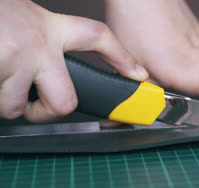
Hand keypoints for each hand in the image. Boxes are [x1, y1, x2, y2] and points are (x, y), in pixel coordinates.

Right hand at [0, 0, 147, 121]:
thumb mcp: (19, 17)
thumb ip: (39, 41)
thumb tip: (45, 72)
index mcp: (48, 26)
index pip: (98, 38)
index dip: (122, 57)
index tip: (139, 73)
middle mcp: (37, 43)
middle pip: (65, 101)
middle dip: (48, 112)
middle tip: (35, 106)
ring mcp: (15, 58)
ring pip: (15, 106)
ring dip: (2, 100)